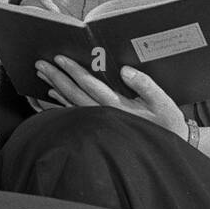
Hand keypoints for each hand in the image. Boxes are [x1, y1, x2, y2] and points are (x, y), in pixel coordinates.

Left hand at [36, 56, 188, 140]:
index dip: (74, 71)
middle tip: (40, 63)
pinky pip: (75, 113)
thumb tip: (124, 70)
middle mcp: (104, 116)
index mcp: (118, 107)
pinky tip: (52, 93)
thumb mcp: (163, 102)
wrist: (168, 150)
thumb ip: (145, 85)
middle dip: (57, 77)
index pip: (90, 85)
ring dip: (56, 87)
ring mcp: (100, 124)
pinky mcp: (99, 127)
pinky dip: (61, 102)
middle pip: (74, 94)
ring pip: (72, 103)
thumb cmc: (167, 123)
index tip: (60, 58)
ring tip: (42, 74)